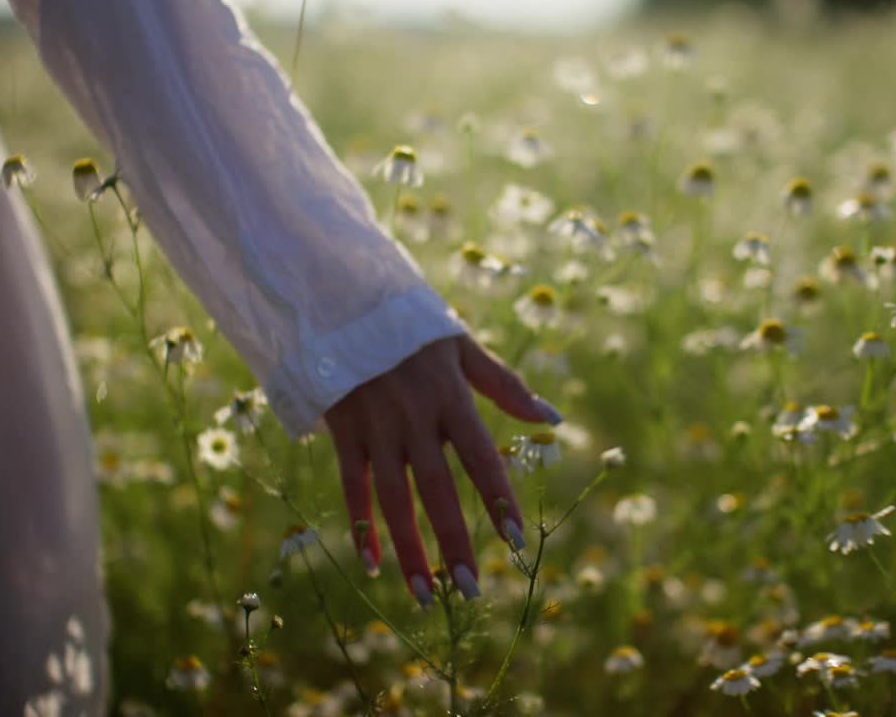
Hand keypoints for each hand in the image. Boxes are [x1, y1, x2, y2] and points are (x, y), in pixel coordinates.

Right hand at [323, 335, 560, 606]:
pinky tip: (373, 564)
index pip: (480, 457)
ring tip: (426, 595)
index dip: (498, 499)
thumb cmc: (412, 328)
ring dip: (409, 550)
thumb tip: (554, 417)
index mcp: (449, 396)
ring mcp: (375, 427)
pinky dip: (361, 526)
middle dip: (454, 542)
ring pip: (392, 499)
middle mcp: (413, 417)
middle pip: (436, 489)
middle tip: (470, 590)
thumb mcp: (461, 347)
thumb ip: (506, 385)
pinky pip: (352, 486)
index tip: (515, 540)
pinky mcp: (343, 431)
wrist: (341, 301)